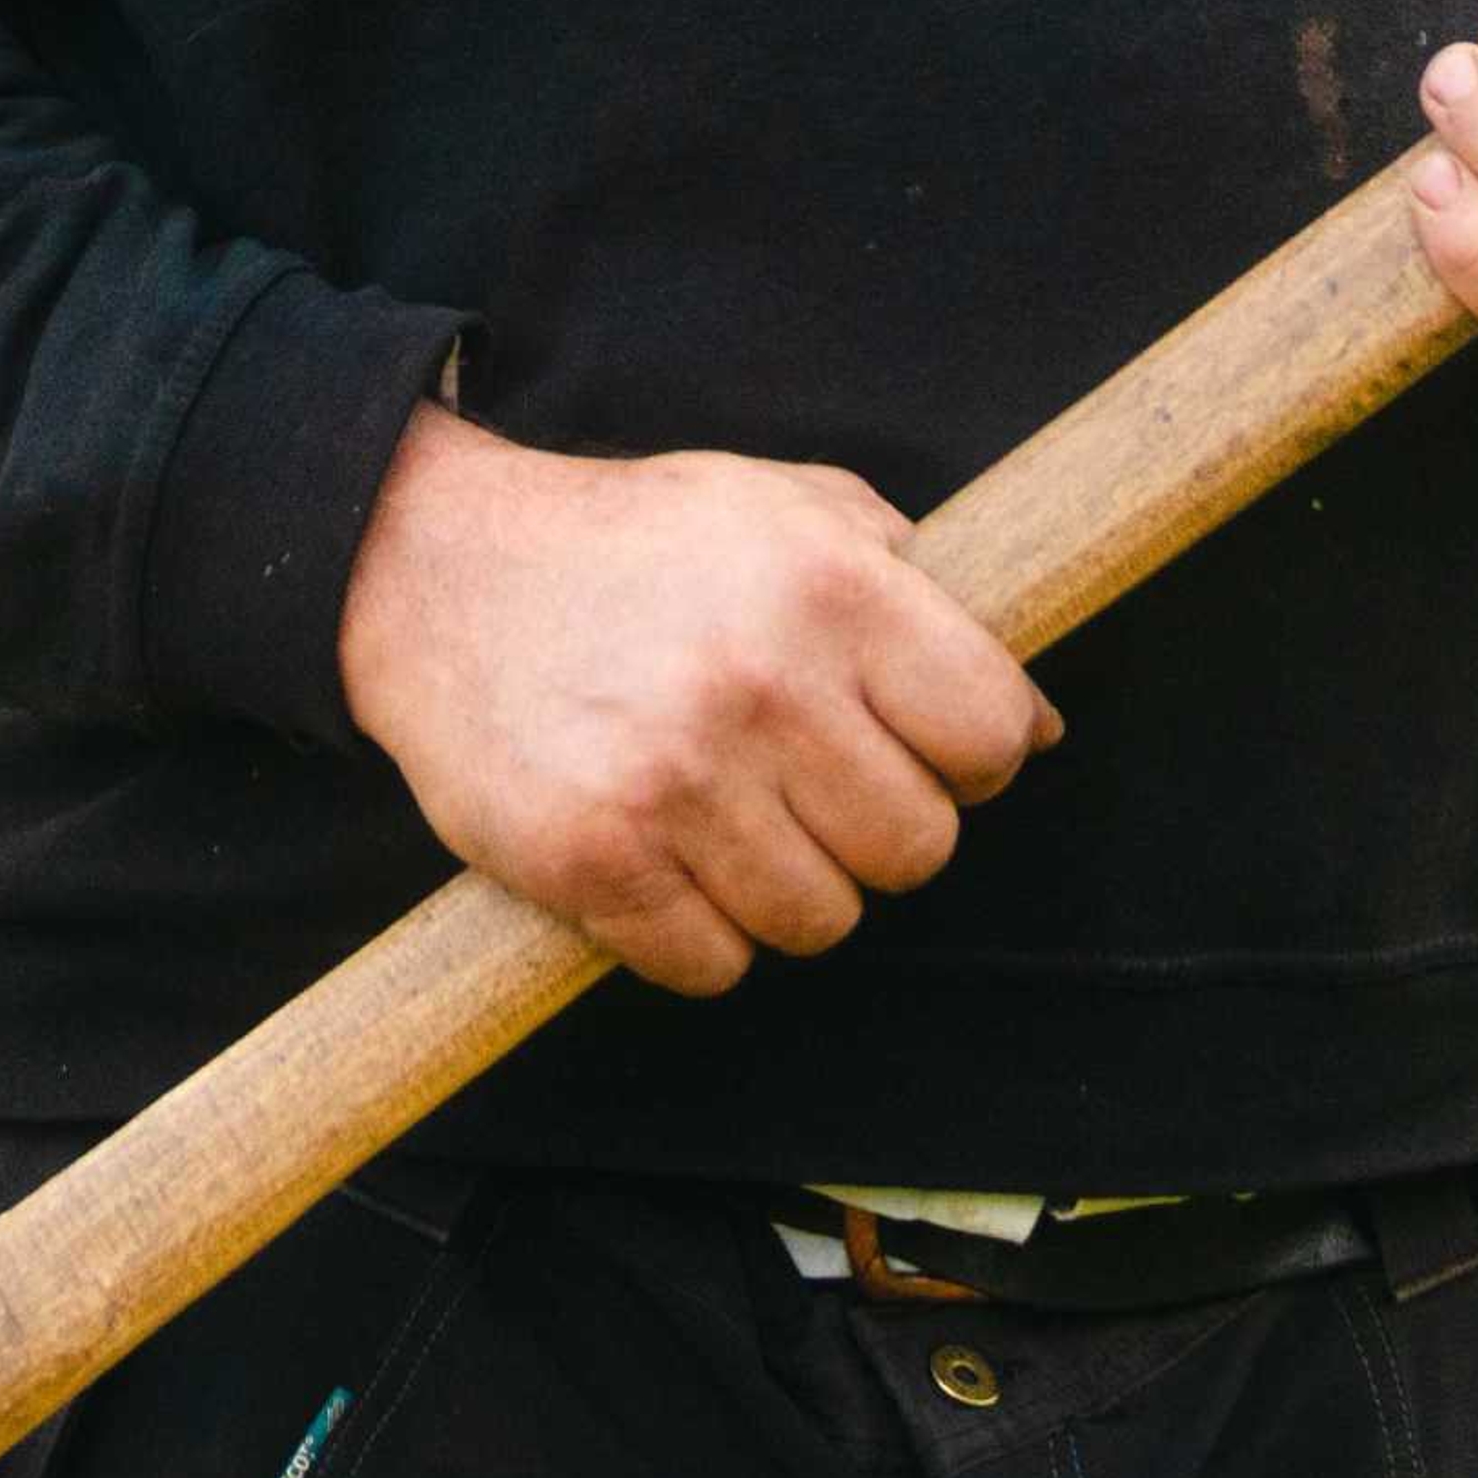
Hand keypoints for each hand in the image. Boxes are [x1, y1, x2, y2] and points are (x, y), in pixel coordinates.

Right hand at [335, 408, 1059, 994]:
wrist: (437, 566)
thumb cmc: (639, 543)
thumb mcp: (791, 508)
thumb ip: (923, 593)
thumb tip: (1040, 728)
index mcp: (834, 586)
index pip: (993, 734)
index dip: (975, 757)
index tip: (929, 750)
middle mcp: (763, 685)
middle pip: (917, 849)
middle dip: (881, 829)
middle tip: (818, 787)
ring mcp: (674, 782)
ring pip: (822, 921)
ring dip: (794, 889)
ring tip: (739, 819)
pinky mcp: (591, 860)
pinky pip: (712, 968)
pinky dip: (701, 935)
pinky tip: (670, 860)